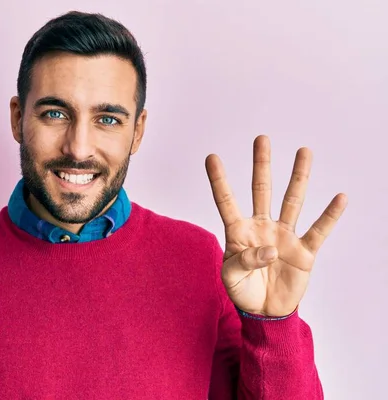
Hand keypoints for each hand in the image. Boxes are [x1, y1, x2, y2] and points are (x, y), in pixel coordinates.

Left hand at [205, 135, 347, 316]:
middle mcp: (262, 227)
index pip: (226, 201)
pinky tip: (340, 197)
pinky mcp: (304, 251)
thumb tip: (269, 250)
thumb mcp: (231, 277)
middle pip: (261, 190)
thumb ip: (244, 260)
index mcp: (238, 231)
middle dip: (261, 165)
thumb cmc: (242, 290)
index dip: (219, 180)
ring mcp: (283, 236)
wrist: (264, 311)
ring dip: (298, 177)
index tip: (211, 157)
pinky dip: (329, 215)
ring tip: (303, 152)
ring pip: (291, 200)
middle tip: (261, 139)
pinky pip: (319, 230)